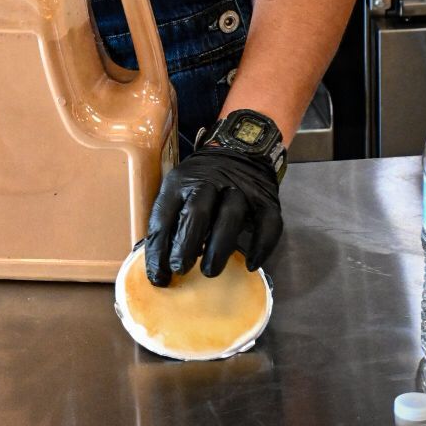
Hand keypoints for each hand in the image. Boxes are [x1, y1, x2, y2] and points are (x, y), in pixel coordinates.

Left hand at [144, 145, 282, 284]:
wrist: (240, 149)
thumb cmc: (202, 181)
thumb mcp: (179, 188)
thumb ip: (171, 219)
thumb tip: (159, 263)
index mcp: (181, 181)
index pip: (164, 215)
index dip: (158, 249)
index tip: (157, 277)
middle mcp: (210, 182)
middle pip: (197, 212)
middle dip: (186, 244)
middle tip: (180, 269)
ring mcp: (241, 189)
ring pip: (230, 216)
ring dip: (218, 247)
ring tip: (209, 272)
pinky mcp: (266, 199)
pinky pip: (267, 224)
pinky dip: (261, 246)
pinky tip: (251, 264)